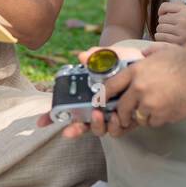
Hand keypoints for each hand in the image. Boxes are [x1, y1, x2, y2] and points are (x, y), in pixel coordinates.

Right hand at [36, 43, 152, 134]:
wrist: (144, 64)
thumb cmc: (123, 62)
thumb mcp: (109, 56)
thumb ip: (96, 56)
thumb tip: (83, 56)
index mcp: (86, 95)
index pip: (65, 108)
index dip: (51, 117)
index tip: (41, 122)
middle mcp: (96, 108)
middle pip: (80, 124)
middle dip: (73, 129)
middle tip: (71, 128)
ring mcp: (110, 115)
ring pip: (98, 129)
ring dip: (95, 126)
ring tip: (98, 115)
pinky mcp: (125, 120)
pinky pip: (117, 130)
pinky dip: (114, 127)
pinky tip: (116, 117)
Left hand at [99, 46, 185, 136]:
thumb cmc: (185, 60)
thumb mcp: (162, 50)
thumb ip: (147, 54)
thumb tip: (142, 54)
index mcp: (136, 71)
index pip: (110, 86)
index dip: (105, 96)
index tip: (103, 101)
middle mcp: (139, 88)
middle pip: (122, 108)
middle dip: (123, 113)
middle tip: (128, 114)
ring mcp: (150, 103)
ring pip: (138, 117)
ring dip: (143, 116)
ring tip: (154, 108)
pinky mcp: (162, 115)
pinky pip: (153, 123)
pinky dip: (157, 120)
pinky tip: (166, 110)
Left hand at [153, 1, 185, 44]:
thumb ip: (182, 7)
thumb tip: (166, 9)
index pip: (164, 6)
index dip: (161, 11)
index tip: (162, 14)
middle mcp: (182, 19)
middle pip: (161, 19)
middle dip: (164, 23)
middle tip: (169, 27)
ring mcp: (180, 31)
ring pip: (159, 28)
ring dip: (162, 31)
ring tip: (169, 34)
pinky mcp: (178, 42)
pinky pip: (161, 37)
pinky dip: (162, 38)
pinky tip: (168, 39)